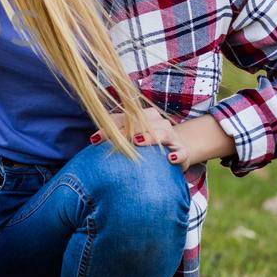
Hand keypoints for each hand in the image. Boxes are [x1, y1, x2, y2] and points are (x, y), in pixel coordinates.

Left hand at [91, 108, 232, 168]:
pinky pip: (181, 153)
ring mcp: (172, 137)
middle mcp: (158, 123)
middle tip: (111, 143)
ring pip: (162, 133)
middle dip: (125, 132)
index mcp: (144, 117)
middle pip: (141, 124)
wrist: (177, 151)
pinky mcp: (182, 152)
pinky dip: (177, 155)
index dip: (109, 128)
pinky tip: (169, 159)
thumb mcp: (132, 138)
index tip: (94, 140)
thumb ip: (116, 135)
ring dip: (150, 137)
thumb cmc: (148, 145)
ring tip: (137, 141)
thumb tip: (93, 139)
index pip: (124, 119)